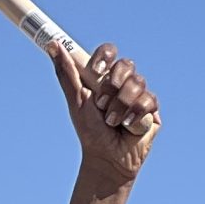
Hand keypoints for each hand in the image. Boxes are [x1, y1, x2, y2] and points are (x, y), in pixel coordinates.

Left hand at [51, 40, 159, 196]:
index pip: (108, 51)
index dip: (105, 56)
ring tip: (113, 122)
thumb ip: (66, 74)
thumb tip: (52, 45)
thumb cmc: (90, 131)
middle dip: (111, 88)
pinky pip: (148, 100)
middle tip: (102, 106)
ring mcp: (138, 93)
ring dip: (120, 106)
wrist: (107, 158)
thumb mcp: (76, 101)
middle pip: (125, 64)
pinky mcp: (152, 108)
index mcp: (104, 76)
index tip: (96, 70)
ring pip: (136, 83)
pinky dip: (134, 115)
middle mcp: (123, 81)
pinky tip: (128, 126)